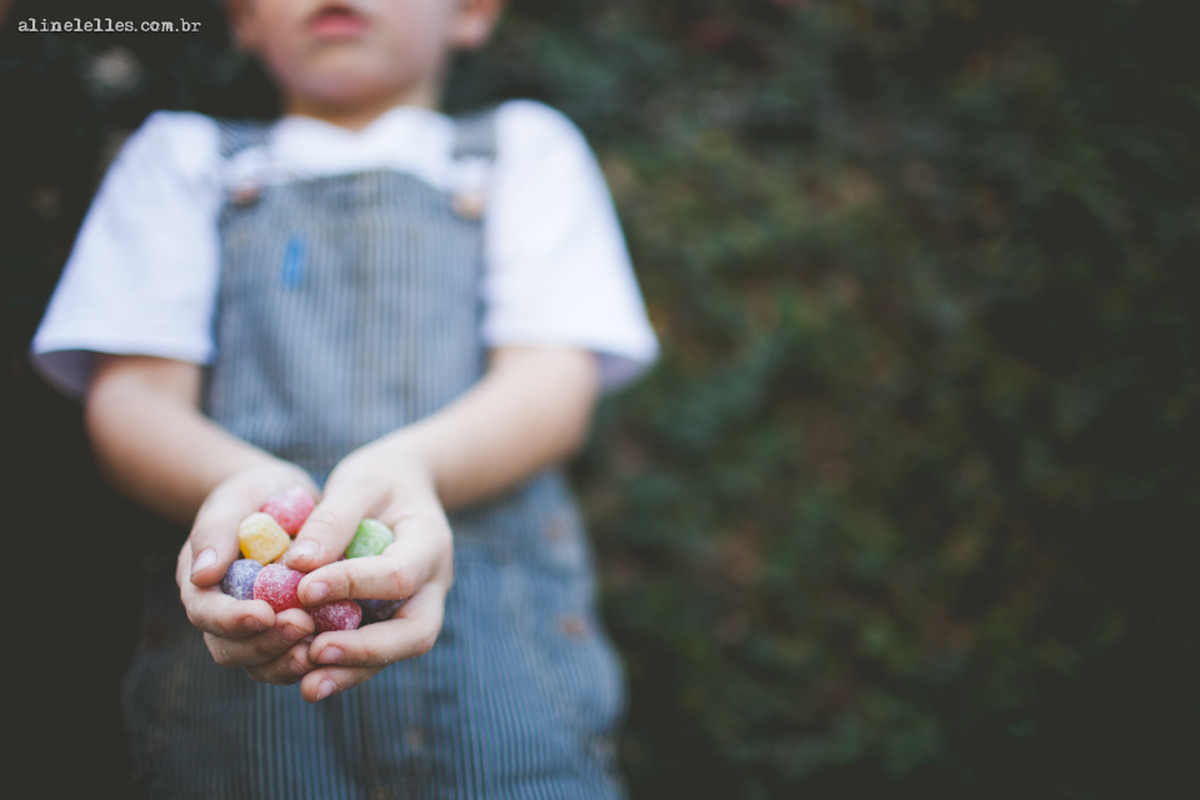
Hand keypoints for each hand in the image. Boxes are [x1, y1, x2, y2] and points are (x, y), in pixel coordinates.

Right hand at [177, 460, 321, 683]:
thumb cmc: (257, 493)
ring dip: (286, 661)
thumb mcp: (236, 497)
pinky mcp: (289, 632)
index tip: (263, 613)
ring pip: (261, 663)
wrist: (290, 499)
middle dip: (263, 644)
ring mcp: (257, 629)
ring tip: (317, 647)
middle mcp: (224, 614)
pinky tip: (336, 648)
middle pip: (230, 649)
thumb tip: (202, 575)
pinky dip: (311, 659)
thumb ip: (216, 529)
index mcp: (203, 584)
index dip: (231, 619)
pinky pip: (293, 657)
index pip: (205, 612)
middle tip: (302, 626)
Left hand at [281, 439, 454, 702]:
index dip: (354, 584)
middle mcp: (432, 585)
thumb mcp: (359, 482)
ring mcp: (417, 608)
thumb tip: (297, 564)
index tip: (302, 588)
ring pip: (395, 652)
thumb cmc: (380, 479)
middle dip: (367, 650)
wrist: (405, 487)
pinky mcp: (393, 622)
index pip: (399, 574)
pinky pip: (374, 654)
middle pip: (416, 633)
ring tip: (306, 685)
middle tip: (316, 653)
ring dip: (352, 671)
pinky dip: (342, 668)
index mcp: (430, 543)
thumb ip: (333, 519)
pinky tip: (303, 674)